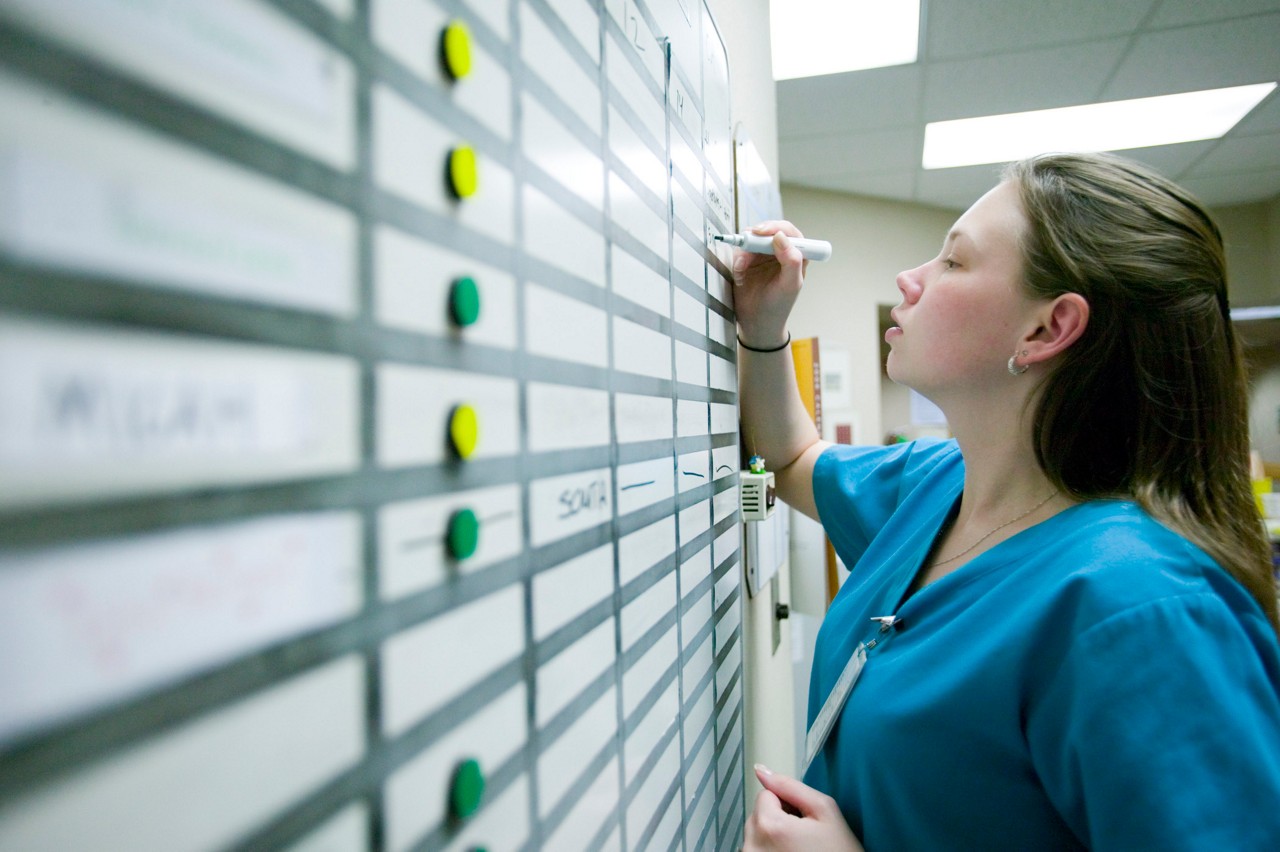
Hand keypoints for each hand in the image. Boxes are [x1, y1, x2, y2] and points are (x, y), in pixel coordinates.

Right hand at [732, 221, 807, 349]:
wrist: (757, 322)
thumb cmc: (779, 305)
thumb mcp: (790, 285)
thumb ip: (791, 260)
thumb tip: (780, 236)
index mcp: (796, 254)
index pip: (788, 232)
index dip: (776, 228)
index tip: (763, 232)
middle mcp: (779, 251)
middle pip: (768, 231)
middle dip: (756, 235)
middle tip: (746, 241)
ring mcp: (762, 255)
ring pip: (751, 239)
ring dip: (744, 250)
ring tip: (742, 267)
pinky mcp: (746, 261)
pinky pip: (739, 251)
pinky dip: (737, 259)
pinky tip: (739, 273)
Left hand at [744, 764, 862, 851]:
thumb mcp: (824, 810)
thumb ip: (790, 786)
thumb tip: (762, 771)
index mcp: (770, 826)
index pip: (766, 794)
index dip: (788, 803)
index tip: (804, 820)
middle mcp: (754, 846)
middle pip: (759, 814)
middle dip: (778, 819)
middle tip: (805, 836)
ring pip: (757, 832)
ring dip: (773, 835)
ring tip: (800, 847)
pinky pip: (758, 848)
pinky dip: (771, 849)